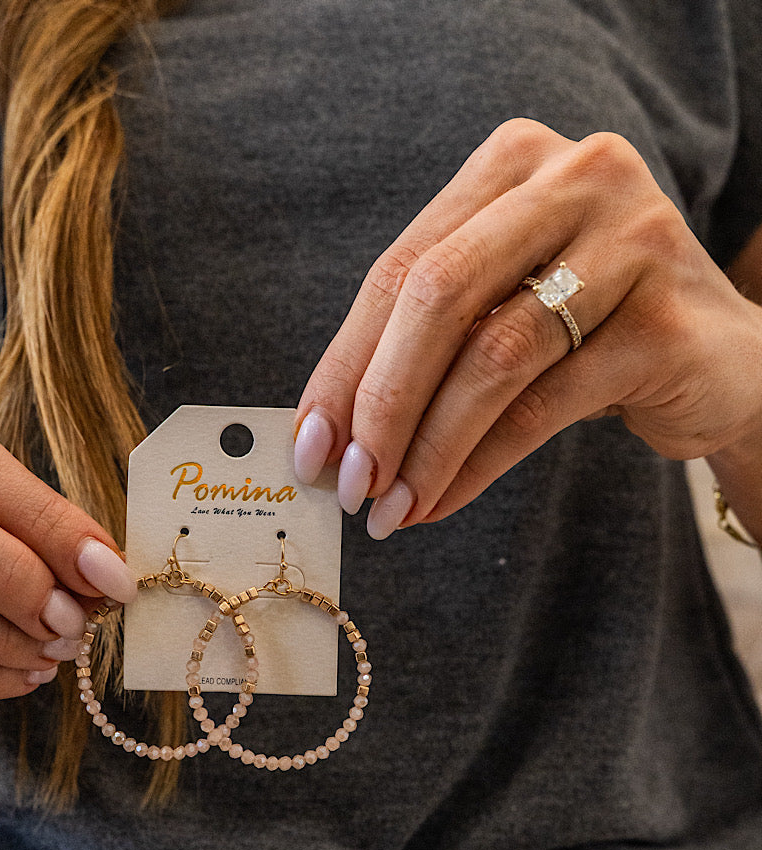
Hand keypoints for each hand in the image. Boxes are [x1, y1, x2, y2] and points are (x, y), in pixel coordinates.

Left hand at [291, 118, 761, 536]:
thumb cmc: (583, 333)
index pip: (399, 269)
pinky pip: (542, 406)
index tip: (307, 446)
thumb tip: (322, 435)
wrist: (719, 361)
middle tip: (347, 484)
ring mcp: (631, 242)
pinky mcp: (663, 323)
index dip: (343, 366)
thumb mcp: (499, 310)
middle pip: (438, 297)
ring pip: (493, 357)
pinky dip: (477, 466)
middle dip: (378, 404)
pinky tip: (439, 503)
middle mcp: (576, 179)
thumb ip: (420, 344)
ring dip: (426, 448)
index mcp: (513, 162)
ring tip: (389, 509)